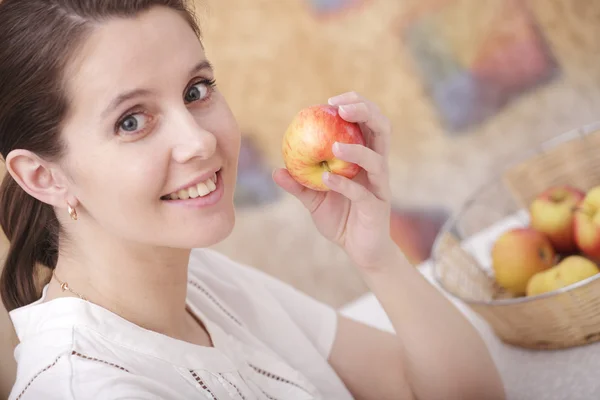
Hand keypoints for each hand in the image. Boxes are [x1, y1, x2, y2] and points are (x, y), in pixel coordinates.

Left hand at [273, 91, 397, 270]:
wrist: (360, 250)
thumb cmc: (340, 220)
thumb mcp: (315, 200)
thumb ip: (299, 185)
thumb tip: (275, 170)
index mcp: (366, 158)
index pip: (367, 123)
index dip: (354, 105)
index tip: (329, 101)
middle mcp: (377, 167)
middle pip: (382, 129)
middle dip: (365, 112)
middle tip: (340, 108)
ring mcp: (380, 186)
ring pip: (377, 159)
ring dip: (356, 149)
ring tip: (333, 145)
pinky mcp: (376, 207)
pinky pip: (361, 192)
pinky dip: (343, 184)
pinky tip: (326, 178)